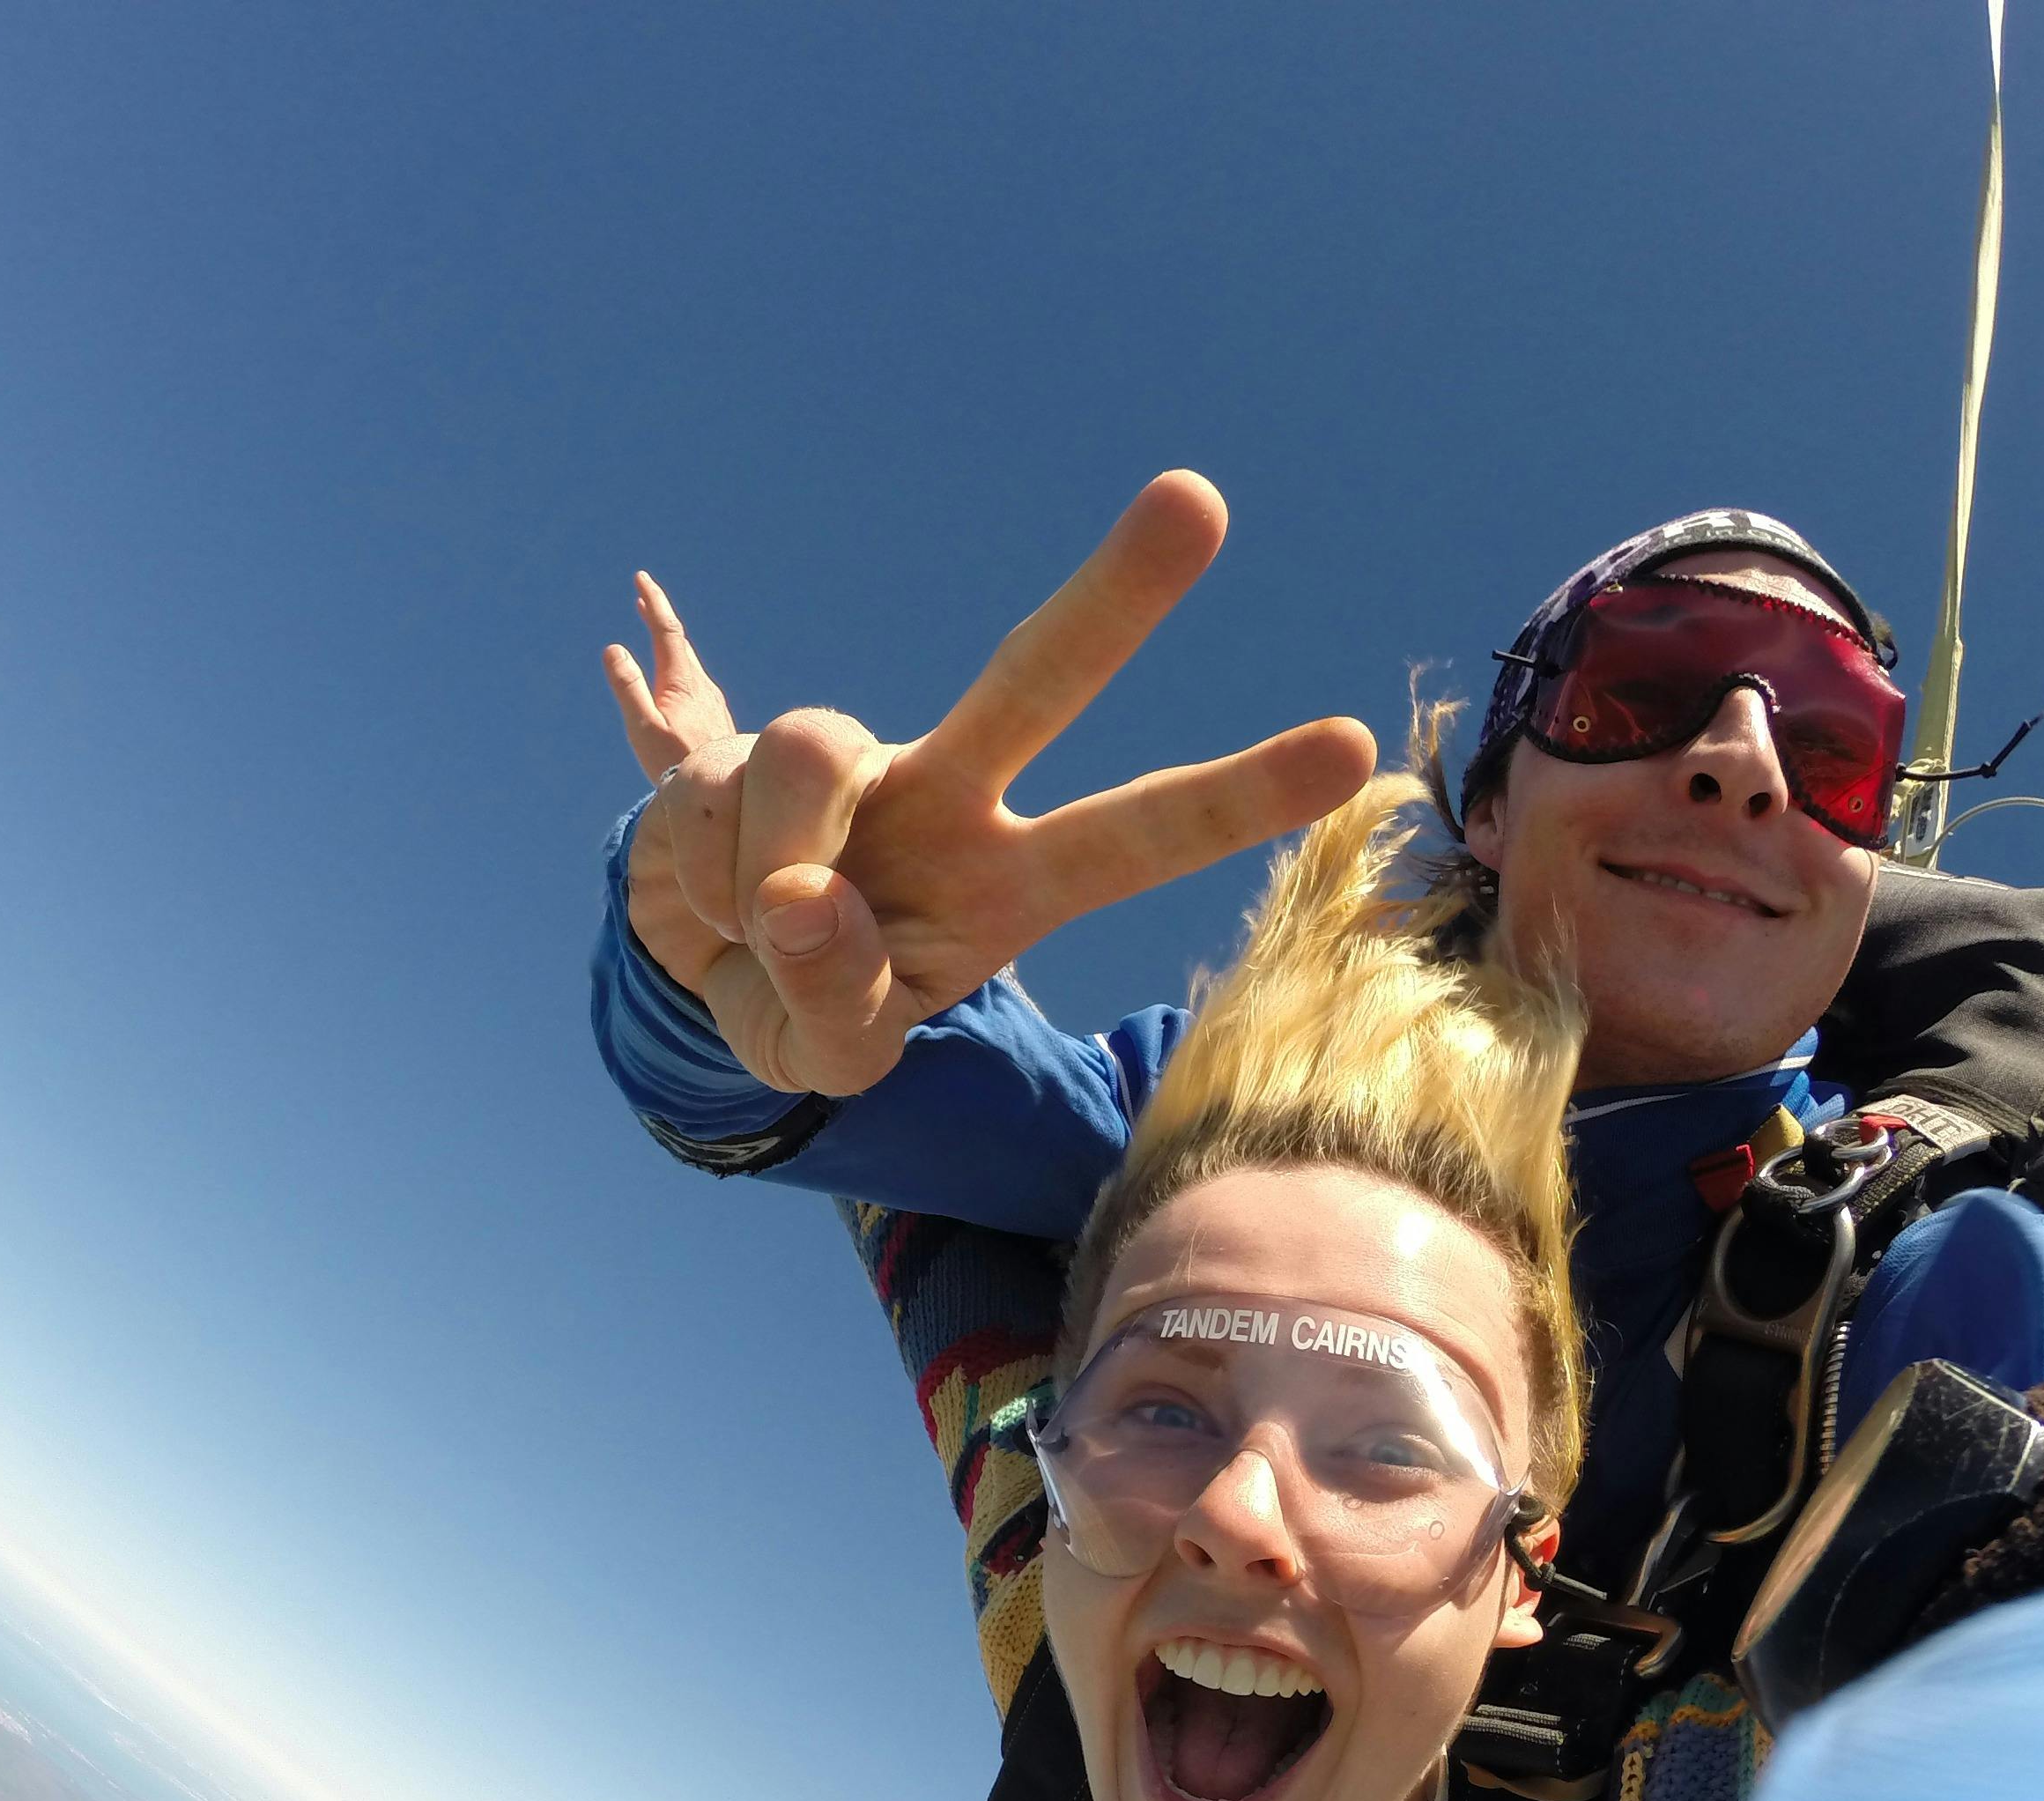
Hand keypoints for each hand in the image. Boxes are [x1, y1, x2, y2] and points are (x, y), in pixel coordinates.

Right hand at [598, 473, 1378, 1095]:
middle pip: (1038, 675)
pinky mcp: (746, 742)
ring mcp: (853, 760)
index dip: (1237, 795)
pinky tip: (708, 897)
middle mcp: (950, 793)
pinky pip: (713, 795)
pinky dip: (700, 878)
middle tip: (1198, 499)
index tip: (1351, 746)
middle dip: (1115, 594)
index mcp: (1011, 885)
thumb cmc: (805, 1008)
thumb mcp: (828, 1058)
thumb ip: (836, 1001)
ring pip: (810, 753)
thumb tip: (809, 897)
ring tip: (755, 928)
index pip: (1136, 837)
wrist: (693, 972)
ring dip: (763, 866)